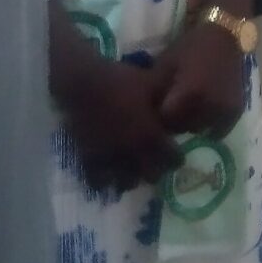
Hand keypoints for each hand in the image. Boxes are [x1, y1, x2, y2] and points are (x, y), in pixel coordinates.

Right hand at [58, 56, 184, 194]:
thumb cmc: (118, 79)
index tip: (174, 154)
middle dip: (155, 170)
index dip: (175, 157)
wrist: (80, 82)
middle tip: (153, 163)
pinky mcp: (88, 159)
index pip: (172, 159)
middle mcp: (133, 152)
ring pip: (125, 183)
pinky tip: (105, 175)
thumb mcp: (150, 81)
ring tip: (130, 172)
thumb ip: (167, 95)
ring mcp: (110, 158)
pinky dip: (103, 181)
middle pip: (151, 176)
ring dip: (130, 178)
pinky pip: (98, 181)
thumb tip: (181, 102)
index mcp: (151, 135)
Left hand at [153, 22, 250, 138]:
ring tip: (188, 107)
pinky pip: (217, 130)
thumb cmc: (192, 45)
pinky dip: (208, 125)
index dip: (158, 114)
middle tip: (171, 106)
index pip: (165, 120)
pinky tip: (203, 112)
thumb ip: (156, 90)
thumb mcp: (167, 63)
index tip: (156, 106)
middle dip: (173, 120)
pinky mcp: (235, 112)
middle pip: (181, 127)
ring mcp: (224, 112)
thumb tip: (148, 109)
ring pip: (198, 129)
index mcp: (189, 94)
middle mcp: (209, 107)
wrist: (226, 35)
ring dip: (190, 123)